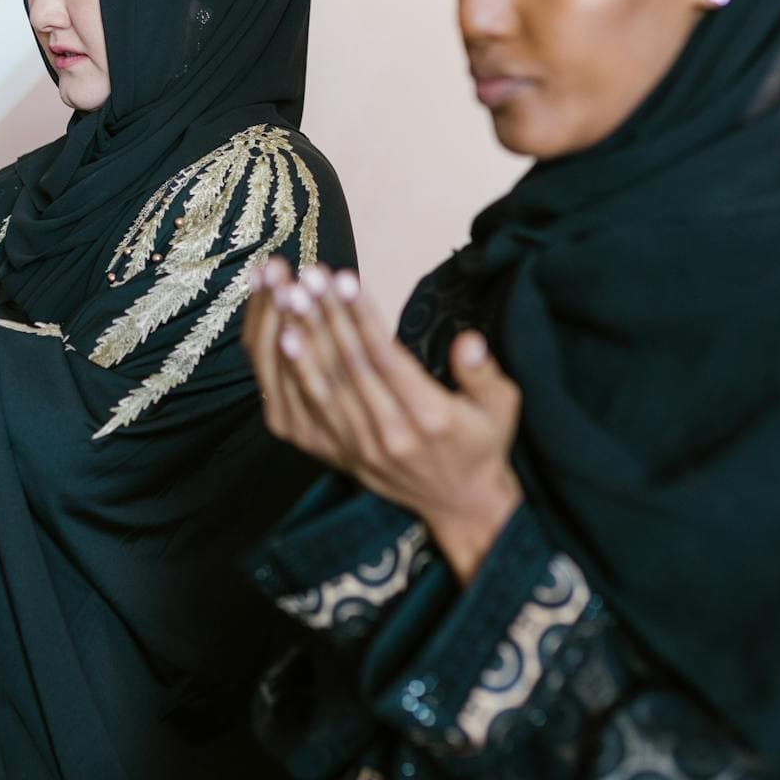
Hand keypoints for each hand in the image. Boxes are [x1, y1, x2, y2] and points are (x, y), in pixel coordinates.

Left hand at [243, 259, 524, 580]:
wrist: (458, 505)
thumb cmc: (481, 444)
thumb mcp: (502, 408)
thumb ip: (484, 374)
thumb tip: (468, 342)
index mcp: (429, 419)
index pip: (385, 360)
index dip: (362, 318)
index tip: (344, 279)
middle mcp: (387, 435)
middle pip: (347, 368)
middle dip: (324, 316)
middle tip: (308, 275)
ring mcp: (356, 447)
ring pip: (319, 386)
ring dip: (300, 337)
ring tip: (287, 295)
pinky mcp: (335, 454)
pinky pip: (301, 411)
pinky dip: (287, 373)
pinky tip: (278, 336)